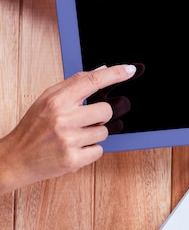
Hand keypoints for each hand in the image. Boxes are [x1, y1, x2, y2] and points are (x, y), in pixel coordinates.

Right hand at [0, 64, 137, 193]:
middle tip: (83, 121)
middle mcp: (63, 119)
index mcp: (56, 100)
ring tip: (73, 137)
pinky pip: (99, 151)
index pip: (92, 81)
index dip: (115, 74)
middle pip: (105, 111)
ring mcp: (69, 140)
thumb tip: (101, 70)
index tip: (130, 70)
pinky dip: (90, 151)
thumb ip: (74, 84)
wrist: (17, 158)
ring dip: (93, 135)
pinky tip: (73, 149)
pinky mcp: (74, 160)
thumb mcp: (47, 100)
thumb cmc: (32, 128)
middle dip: (100, 116)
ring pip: (104, 132)